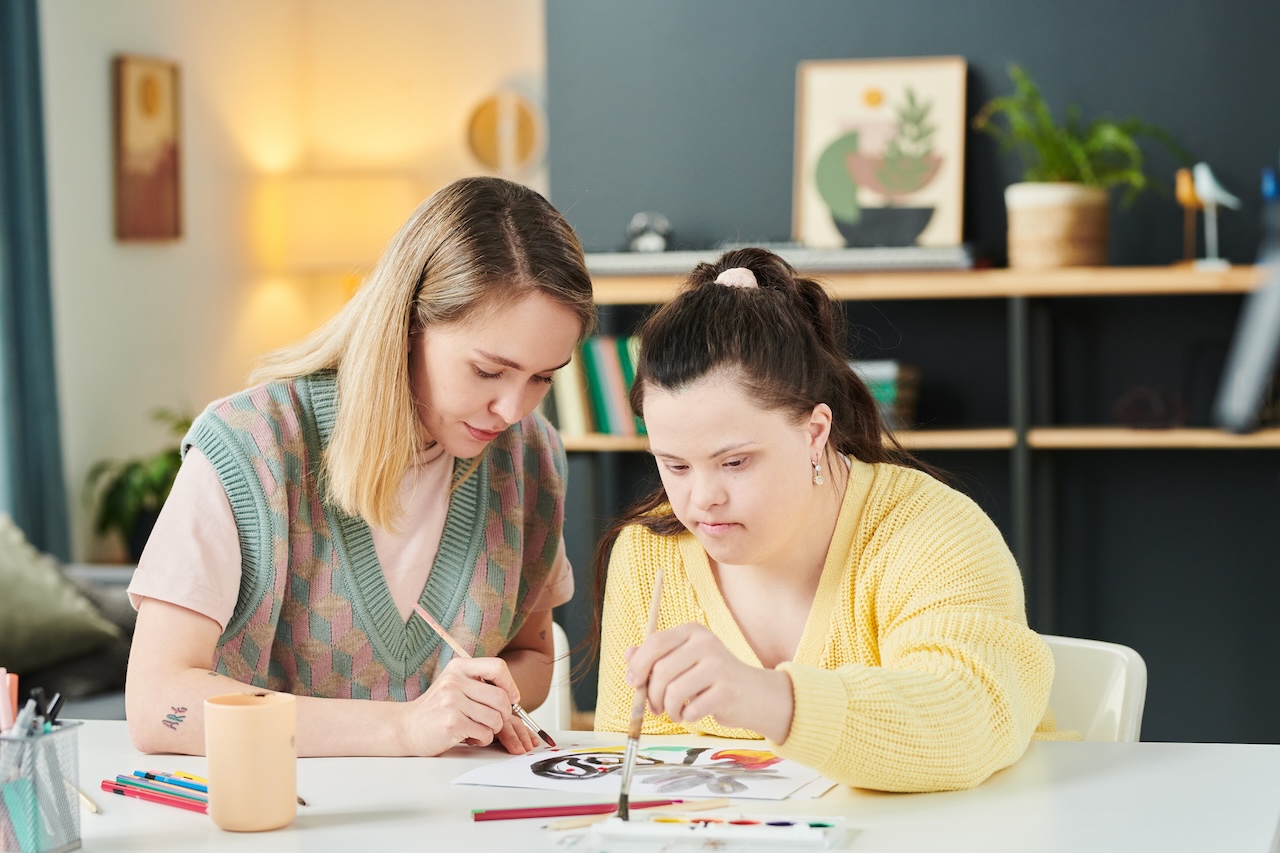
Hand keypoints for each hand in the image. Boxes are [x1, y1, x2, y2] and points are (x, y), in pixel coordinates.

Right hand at [401, 657, 531, 755]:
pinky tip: (471, 737)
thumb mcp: (454, 684)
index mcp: (458, 668)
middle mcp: (455, 681)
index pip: (497, 667)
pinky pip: (485, 733)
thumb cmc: (436, 708)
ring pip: (495, 718)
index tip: (512, 698)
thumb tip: (512, 693)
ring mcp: (452, 701)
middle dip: (505, 714)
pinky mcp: (452, 723)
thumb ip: (478, 683)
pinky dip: (483, 739)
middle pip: (501, 697)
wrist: (407, 727)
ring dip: (492, 729)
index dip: (510, 684)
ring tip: (479, 729)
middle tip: (497, 720)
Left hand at [624, 624, 794, 742]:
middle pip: (661, 670)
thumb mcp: (684, 661)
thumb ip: (655, 657)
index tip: (633, 682)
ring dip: (669, 709)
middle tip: (656, 707)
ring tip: (676, 712)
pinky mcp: (727, 690)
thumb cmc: (712, 679)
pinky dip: (686, 717)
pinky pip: (691, 709)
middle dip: (651, 695)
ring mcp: (718, 665)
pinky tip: (693, 714)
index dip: (638, 664)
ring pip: (673, 692)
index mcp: (692, 631)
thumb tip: (628, 655)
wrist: (754, 694)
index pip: (655, 642)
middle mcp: (706, 643)